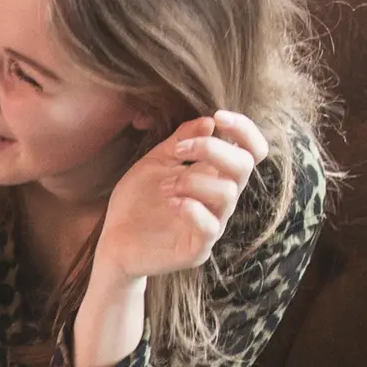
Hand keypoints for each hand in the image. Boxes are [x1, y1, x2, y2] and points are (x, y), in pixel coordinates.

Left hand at [96, 110, 268, 288]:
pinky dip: (191, 208)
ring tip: (164, 186)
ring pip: (228, 193)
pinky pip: (210, 226)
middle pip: (244, 166)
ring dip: (192, 180)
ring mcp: (213, 224)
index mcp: (216, 175)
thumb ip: (181, 140)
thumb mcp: (157, 161)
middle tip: (179, 151)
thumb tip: (209, 121)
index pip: (251, 151)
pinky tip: (169, 203)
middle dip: (213, 149)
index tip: (219, 117)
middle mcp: (220, 199)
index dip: (245, 130)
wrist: (115, 240)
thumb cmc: (139, 200)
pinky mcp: (198, 249)